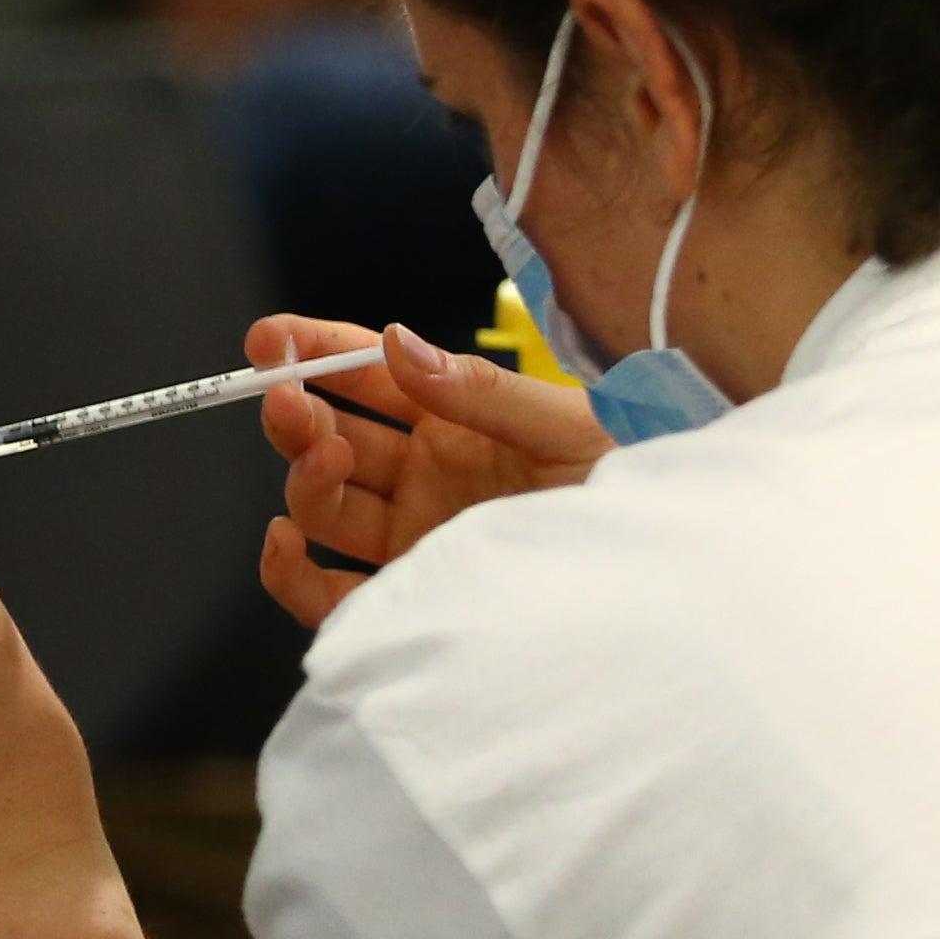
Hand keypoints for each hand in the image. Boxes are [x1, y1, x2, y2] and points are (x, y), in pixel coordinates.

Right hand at [253, 316, 611, 629]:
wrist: (669, 581)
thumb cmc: (635, 491)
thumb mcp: (569, 424)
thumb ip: (478, 389)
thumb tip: (395, 344)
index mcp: (457, 421)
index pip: (370, 375)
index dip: (316, 350)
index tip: (270, 338)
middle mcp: (424, 478)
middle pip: (331, 436)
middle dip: (297, 409)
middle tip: (288, 398)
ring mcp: (413, 537)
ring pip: (322, 505)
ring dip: (302, 474)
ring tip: (326, 457)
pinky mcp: (413, 601)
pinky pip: (327, 595)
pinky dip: (288, 570)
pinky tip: (283, 537)